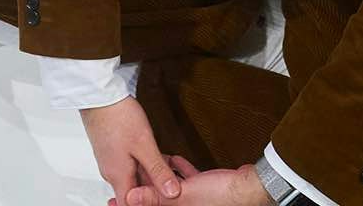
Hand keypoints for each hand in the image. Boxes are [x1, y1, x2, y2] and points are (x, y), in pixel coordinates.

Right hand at [80, 96, 184, 205]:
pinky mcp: (111, 150)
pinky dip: (142, 163)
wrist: (99, 94)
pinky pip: (128, 165)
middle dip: (152, 188)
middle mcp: (111, 172)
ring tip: (165, 164)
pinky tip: (152, 153)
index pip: (130, 205)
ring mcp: (110, 161)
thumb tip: (172, 192)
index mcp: (118, 176)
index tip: (162, 197)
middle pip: (134, 192)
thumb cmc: (117, 116)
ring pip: (132, 177)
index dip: (147, 203)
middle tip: (169, 179)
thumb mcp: (145, 144)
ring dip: (148, 174)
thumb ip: (158, 170)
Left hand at [120, 163, 270, 205]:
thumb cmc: (220, 195)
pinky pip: (185, 180)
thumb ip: (155, 196)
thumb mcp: (182, 195)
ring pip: (170, 189)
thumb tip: (130, 198)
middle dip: (146, 187)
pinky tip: (174, 160)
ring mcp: (194, 199)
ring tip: (150, 163)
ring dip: (161, 176)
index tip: (115, 201)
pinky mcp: (203, 189)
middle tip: (131, 176)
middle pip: (158, 199)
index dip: (133, 204)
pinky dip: (178, 171)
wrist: (248, 186)